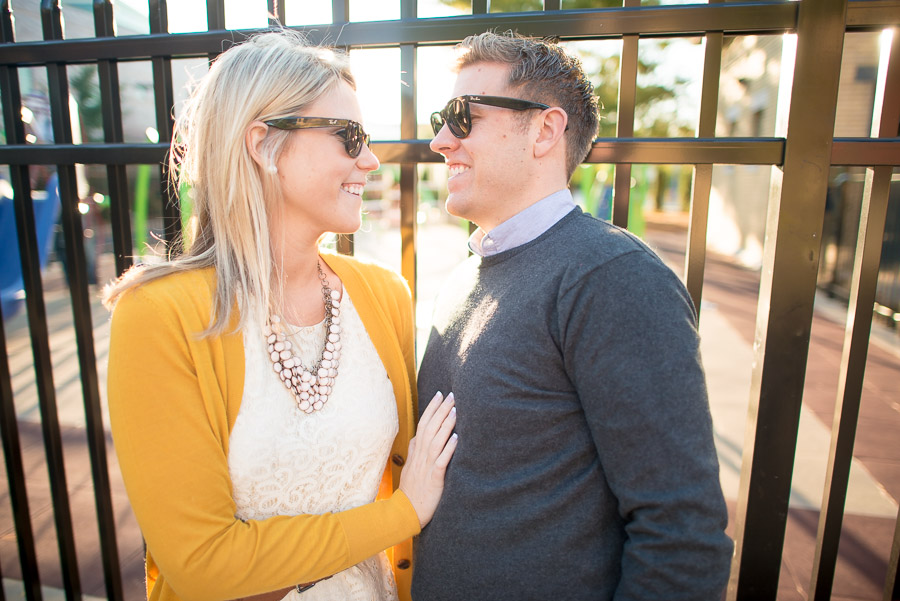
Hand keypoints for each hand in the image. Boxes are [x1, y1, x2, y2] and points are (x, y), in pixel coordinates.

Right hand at [399, 391, 457, 527]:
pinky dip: (449, 448)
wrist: (406, 512)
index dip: (431, 409)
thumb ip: (413, 452)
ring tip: (455, 410)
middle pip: (430, 428)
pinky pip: (442, 461)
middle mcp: (420, 456)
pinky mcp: (434, 478)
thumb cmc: (411, 490)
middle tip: (452, 395)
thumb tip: (416, 438)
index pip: (423, 424)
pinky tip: (457, 438)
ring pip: (436, 441)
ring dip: (446, 425)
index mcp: (415, 452)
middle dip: (441, 410)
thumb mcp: (409, 468)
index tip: (439, 394)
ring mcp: (426, 466)